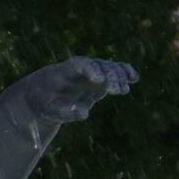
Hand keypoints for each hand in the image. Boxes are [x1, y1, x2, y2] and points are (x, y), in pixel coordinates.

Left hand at [21, 57, 136, 123]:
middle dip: (110, 76)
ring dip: (119, 76)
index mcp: (63, 72)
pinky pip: (114, 71)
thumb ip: (66, 112)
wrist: (44, 95)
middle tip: (117, 91)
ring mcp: (90, 72)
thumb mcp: (50, 111)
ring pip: (108, 67)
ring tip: (123, 91)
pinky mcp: (99, 78)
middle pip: (98, 65)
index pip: (79, 64)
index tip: (100, 80)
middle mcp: (79, 68)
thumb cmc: (45, 103)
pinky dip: (125, 72)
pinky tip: (134, 78)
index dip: (91, 69)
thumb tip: (84, 114)